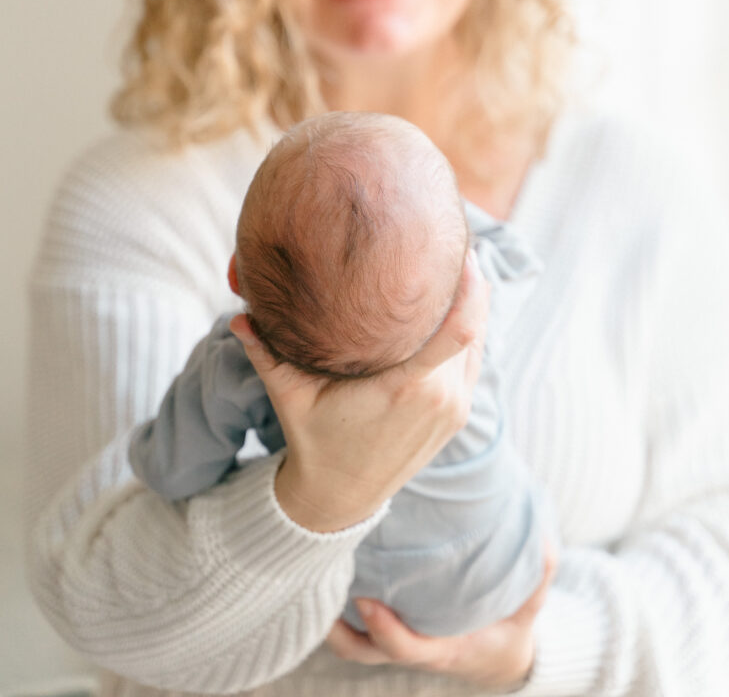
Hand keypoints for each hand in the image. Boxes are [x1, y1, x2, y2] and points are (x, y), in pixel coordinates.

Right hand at [230, 252, 488, 531]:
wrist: (342, 497)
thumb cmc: (315, 440)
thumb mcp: (289, 397)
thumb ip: (267, 354)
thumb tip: (239, 316)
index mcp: (405, 389)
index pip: (456, 332)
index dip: (469, 288)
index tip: (460, 250)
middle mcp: (439, 398)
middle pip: (472, 324)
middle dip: (466, 281)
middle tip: (449, 241)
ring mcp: (454, 407)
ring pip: (479, 339)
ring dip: (474, 302)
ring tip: (459, 261)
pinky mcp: (459, 413)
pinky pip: (475, 358)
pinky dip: (472, 327)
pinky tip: (461, 300)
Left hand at [326, 547, 555, 689]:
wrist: (500, 653)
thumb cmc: (510, 624)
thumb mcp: (529, 604)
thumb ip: (536, 576)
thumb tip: (544, 544)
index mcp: (443, 648)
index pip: (406, 647)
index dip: (384, 630)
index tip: (367, 600)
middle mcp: (413, 646)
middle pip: (362, 651)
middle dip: (338, 628)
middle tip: (322, 582)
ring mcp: (397, 640)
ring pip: (350, 642)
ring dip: (329, 618)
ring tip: (312, 574)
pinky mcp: (388, 627)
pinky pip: (353, 625)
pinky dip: (337, 607)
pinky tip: (326, 567)